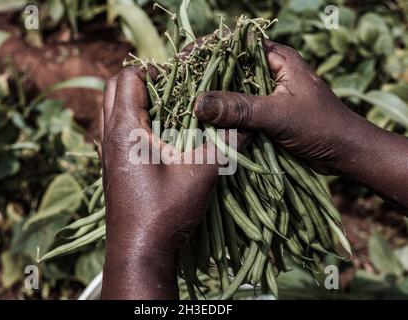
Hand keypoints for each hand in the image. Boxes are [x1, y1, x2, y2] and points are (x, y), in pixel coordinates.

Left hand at [99, 66, 220, 298]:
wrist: (140, 251)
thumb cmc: (166, 211)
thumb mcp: (202, 173)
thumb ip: (226, 144)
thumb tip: (250, 125)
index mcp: (126, 129)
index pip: (128, 78)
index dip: (152, 70)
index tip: (177, 79)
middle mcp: (109, 137)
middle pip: (113, 90)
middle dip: (141, 81)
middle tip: (170, 89)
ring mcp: (106, 154)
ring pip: (111, 111)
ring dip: (134, 102)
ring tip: (164, 110)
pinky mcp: (111, 168)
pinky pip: (113, 132)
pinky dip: (130, 122)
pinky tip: (155, 137)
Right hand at [195, 40, 407, 209]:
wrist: (345, 153)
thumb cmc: (321, 127)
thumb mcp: (279, 114)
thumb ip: (241, 108)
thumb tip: (198, 104)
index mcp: (277, 59)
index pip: (235, 44)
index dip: (207, 50)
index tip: (181, 61)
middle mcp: (269, 72)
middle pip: (229, 68)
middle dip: (204, 77)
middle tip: (176, 86)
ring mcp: (266, 94)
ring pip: (231, 92)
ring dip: (211, 99)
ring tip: (183, 105)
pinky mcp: (265, 115)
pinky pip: (237, 112)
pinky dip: (222, 117)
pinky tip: (202, 124)